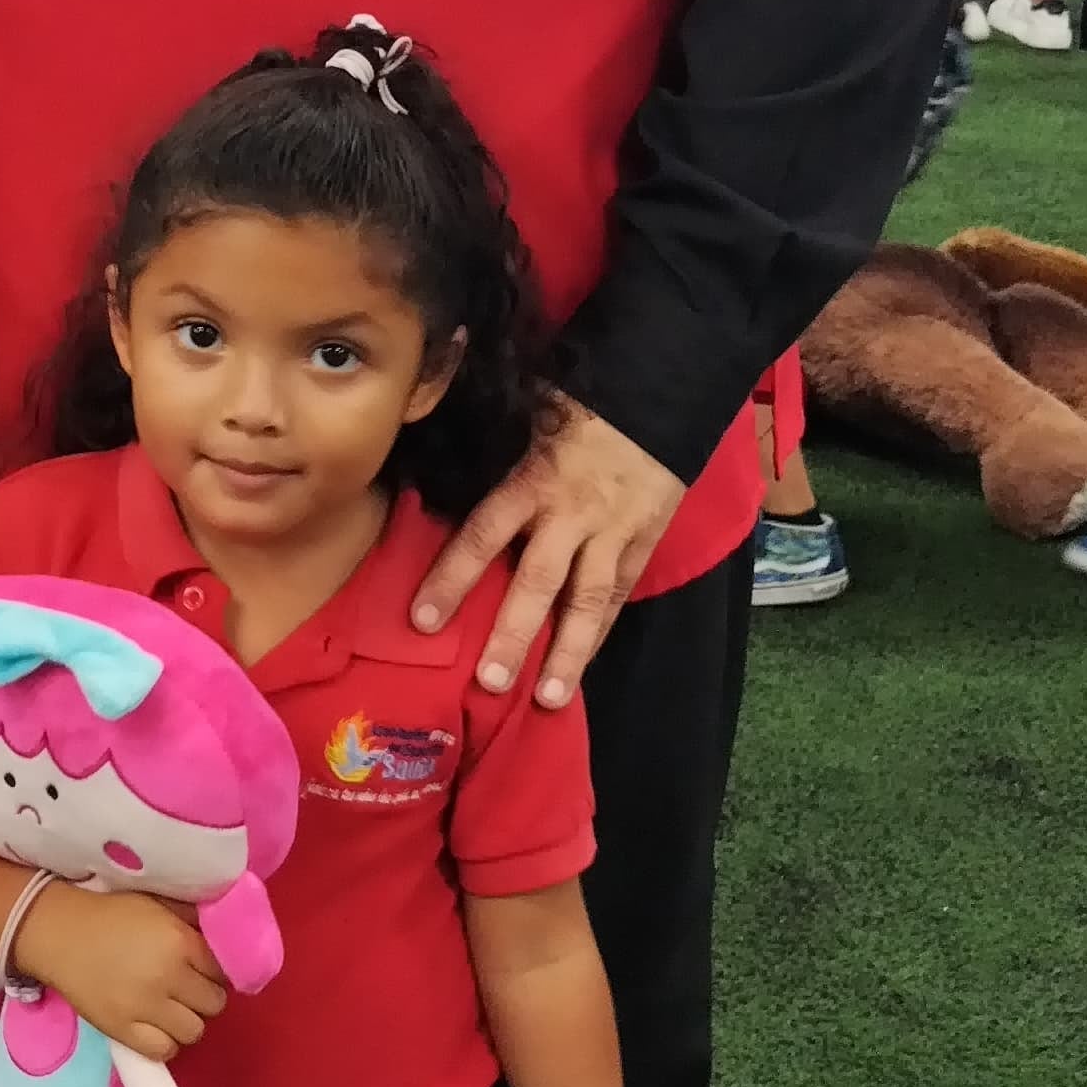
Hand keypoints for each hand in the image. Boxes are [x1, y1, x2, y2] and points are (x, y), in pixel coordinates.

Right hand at [20, 888, 227, 1061]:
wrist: (59, 935)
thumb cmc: (111, 916)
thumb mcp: (158, 905)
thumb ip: (193, 920)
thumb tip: (225, 938)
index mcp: (179, 941)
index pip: (222, 971)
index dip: (213, 971)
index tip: (200, 969)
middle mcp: (168, 975)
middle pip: (214, 1003)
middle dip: (203, 996)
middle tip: (185, 989)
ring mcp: (145, 1007)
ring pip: (194, 1031)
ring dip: (186, 1020)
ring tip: (170, 1009)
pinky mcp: (122, 1030)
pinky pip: (164, 1050)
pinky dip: (165, 1042)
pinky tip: (155, 1027)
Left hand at [412, 399, 685, 709]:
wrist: (663, 388)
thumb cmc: (581, 400)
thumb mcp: (529, 413)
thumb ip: (493, 449)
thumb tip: (436, 469)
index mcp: (535, 479)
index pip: (485, 534)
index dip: (453, 578)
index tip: (423, 621)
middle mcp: (572, 513)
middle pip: (539, 580)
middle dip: (513, 633)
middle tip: (488, 681)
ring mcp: (613, 531)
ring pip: (588, 599)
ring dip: (568, 652)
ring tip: (547, 699)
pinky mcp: (645, 541)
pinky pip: (620, 592)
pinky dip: (601, 631)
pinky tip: (581, 666)